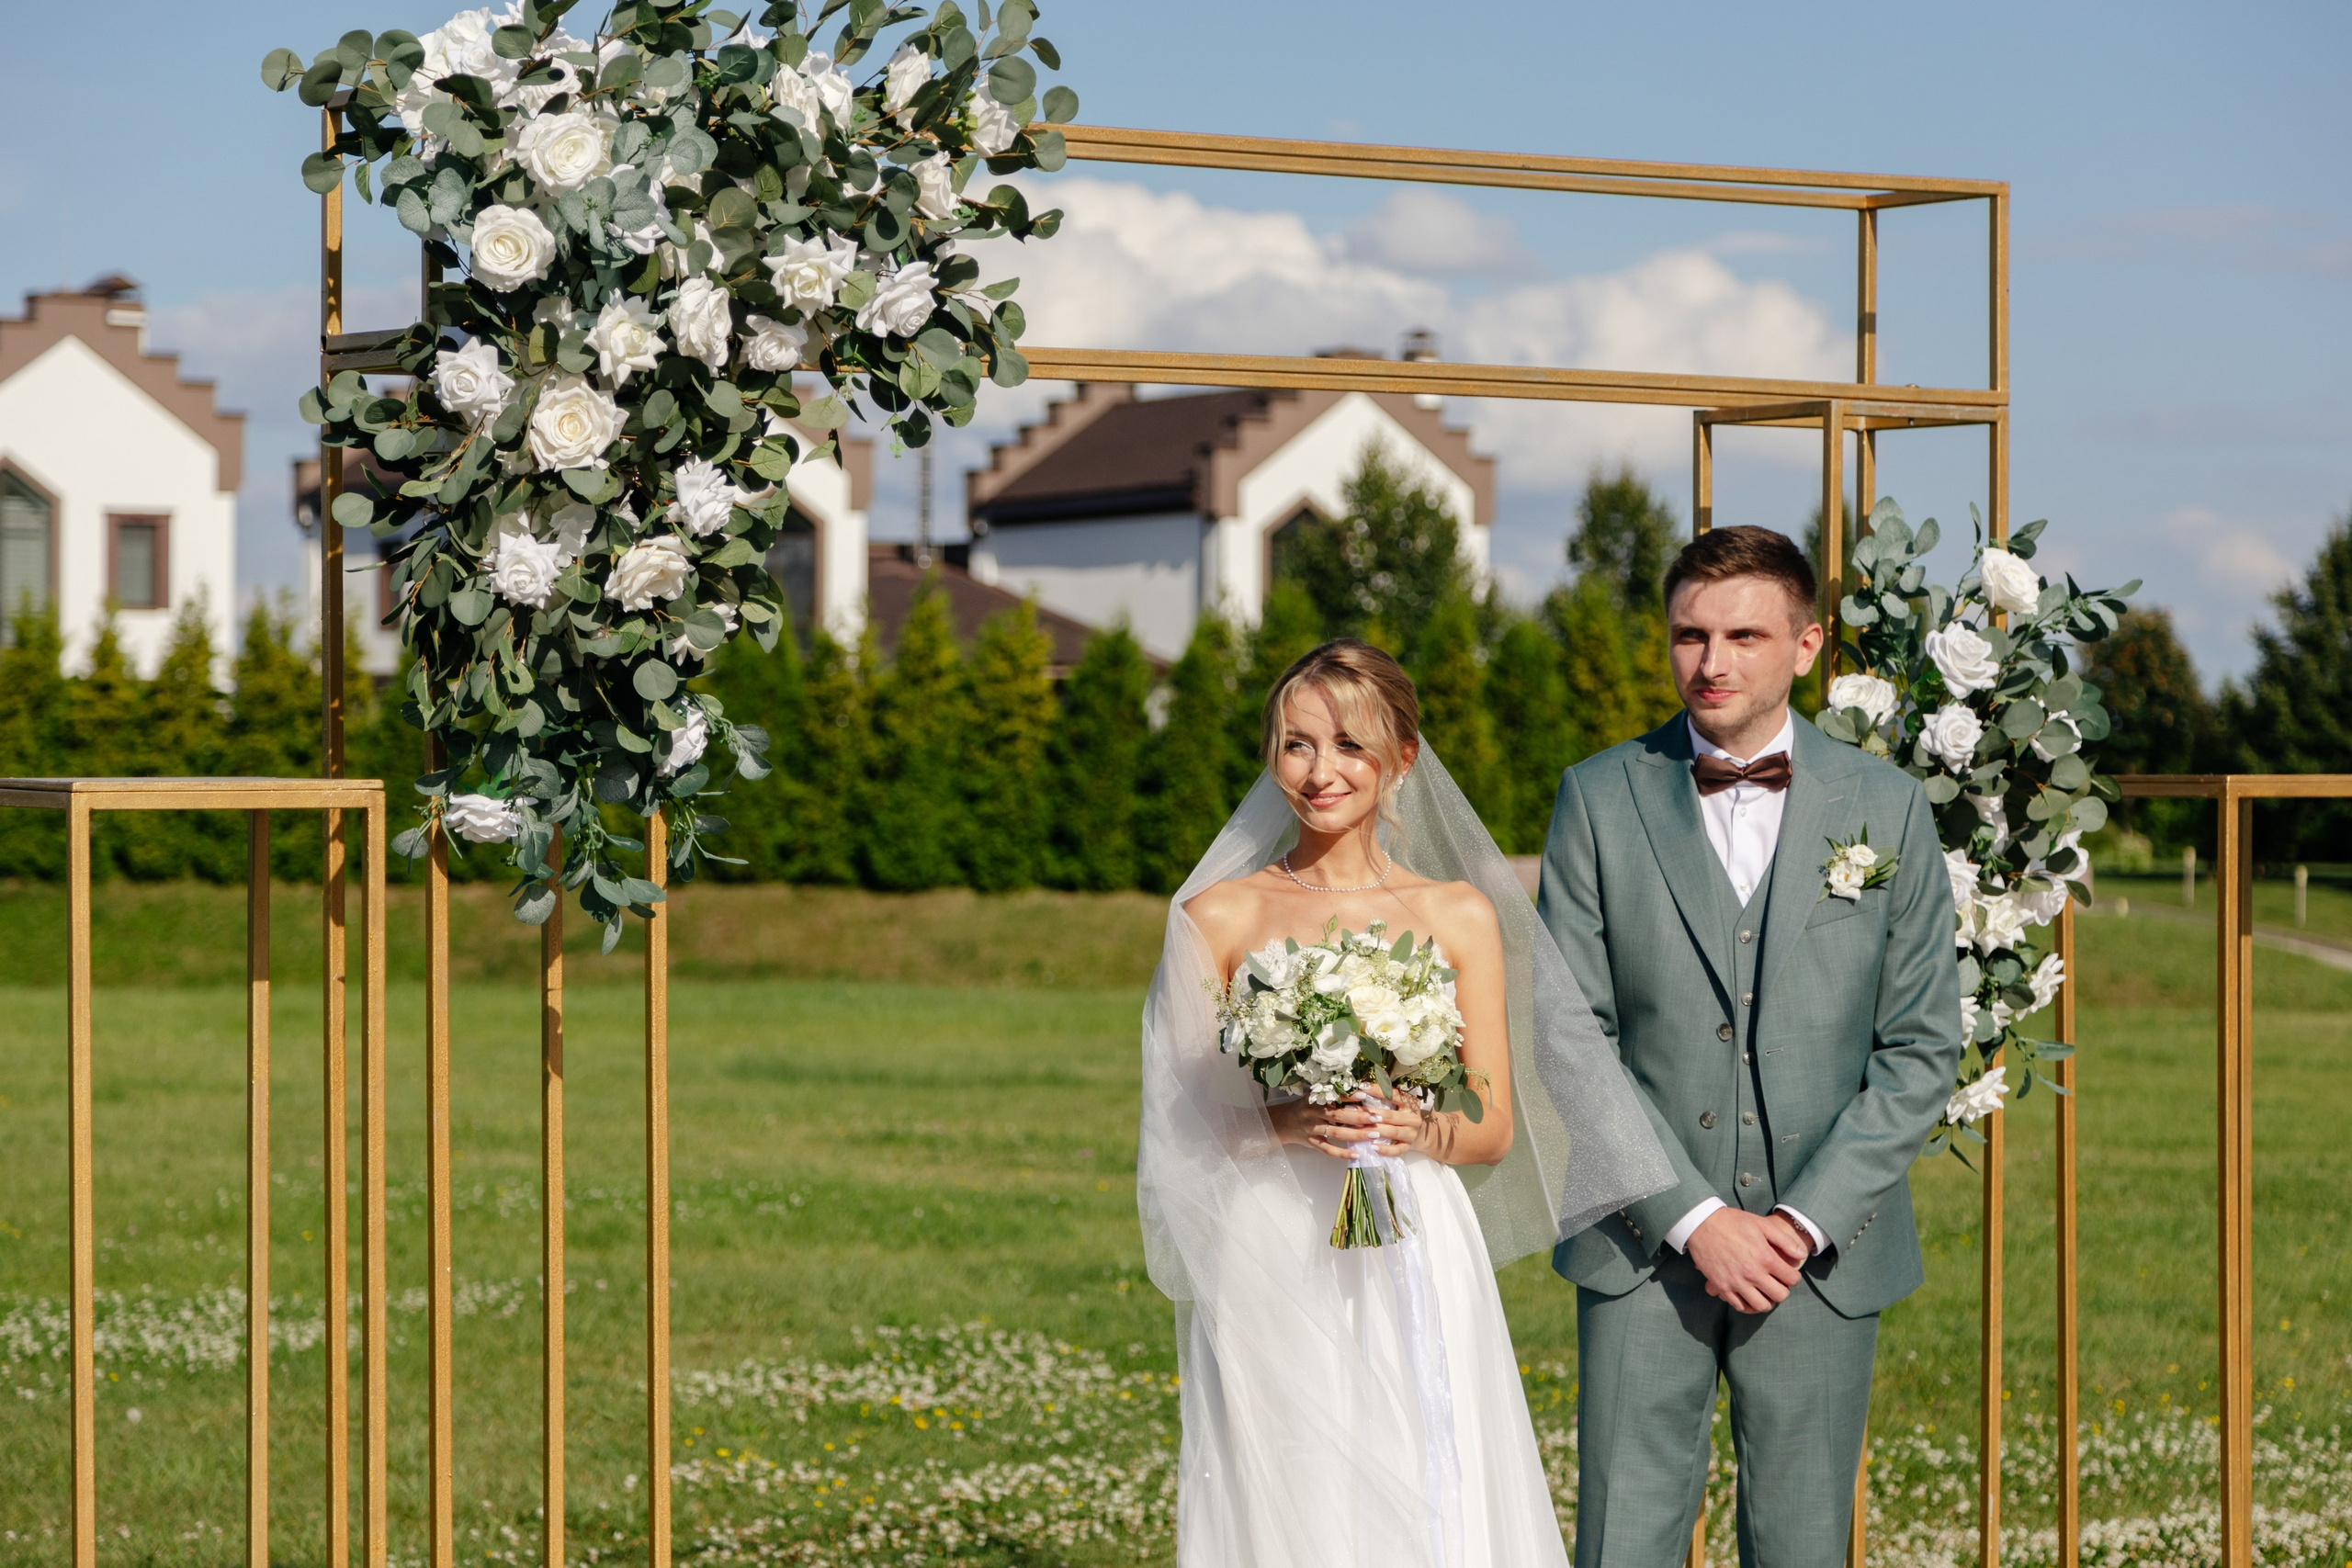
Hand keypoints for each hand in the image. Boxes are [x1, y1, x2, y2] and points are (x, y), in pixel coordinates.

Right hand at [1270, 1091, 1425, 1160]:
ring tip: (1374, 1135)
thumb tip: (1359, 1086)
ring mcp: (1312, 1130)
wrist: (1285, 1122)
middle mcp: (1313, 1114)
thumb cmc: (1306, 1106)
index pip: (1335, 1097)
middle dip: (1359, 1116)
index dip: (1350, 1096)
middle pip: (1338, 1116)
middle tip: (1378, 1117)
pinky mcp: (1313, 1143)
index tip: (1366, 1095)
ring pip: (1336, 1133)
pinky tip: (1357, 1154)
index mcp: (1315, 1099)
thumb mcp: (1314, 1095)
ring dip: (1356, 1134)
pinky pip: (1328, 1150)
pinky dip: (1343, 1153)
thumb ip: (1332, 1092)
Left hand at [1349, 1086, 1429, 1157]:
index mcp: (1410, 1103)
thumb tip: (1361, 1090)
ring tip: (1359, 1129)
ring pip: (1393, 1132)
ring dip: (1375, 1130)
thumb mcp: (1397, 1104)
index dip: (1377, 1091)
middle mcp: (1413, 1118)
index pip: (1394, 1095)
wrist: (1419, 1134)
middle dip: (1370, 1113)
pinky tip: (1373, 1147)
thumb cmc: (1400, 1115)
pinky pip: (1397, 1150)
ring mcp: (1411, 1134)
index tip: (1361, 1087)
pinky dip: (1385, 1150)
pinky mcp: (1408, 1147)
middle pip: (1390, 1116)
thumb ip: (1383, 1098)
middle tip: (1352, 1111)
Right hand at [1686, 1208, 1807, 1313]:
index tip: (1788, 1273)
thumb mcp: (1761, 1224)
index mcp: (1765, 1257)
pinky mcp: (1722, 1287)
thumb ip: (1784, 1241)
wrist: (1701, 1224)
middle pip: (1780, 1296)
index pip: (1792, 1279)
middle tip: (1778, 1283)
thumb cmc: (1732, 1222)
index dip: (1794, 1277)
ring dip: (1767, 1300)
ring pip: (1761, 1306)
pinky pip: (1740, 1306)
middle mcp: (1753, 1273)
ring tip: (1764, 1292)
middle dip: (1783, 1290)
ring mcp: (1736, 1282)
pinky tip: (1747, 1294)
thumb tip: (1801, 1255)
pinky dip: (1747, 1303)